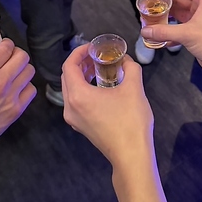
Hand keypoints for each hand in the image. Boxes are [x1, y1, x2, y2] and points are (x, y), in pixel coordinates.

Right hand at [0, 39, 35, 145]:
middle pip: (23, 57)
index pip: (6, 48)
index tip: (3, 45)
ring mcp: (11, 97)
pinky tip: (15, 88)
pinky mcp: (17, 110)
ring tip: (12, 73)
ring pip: (30, 72)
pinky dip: (25, 86)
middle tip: (9, 57)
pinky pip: (31, 90)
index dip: (6, 43)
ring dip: (22, 69)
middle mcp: (1, 82)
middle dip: (16, 53)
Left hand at [61, 45, 153, 169]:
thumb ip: (130, 67)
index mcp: (78, 95)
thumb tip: (126, 59)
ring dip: (81, 75)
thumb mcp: (134, 88)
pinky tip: (100, 85)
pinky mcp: (80, 126)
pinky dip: (83, 88)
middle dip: (80, 62)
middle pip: (67, 76)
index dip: (79, 51)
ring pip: (70, 89)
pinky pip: (75, 100)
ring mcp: (73, 118)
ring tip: (99, 67)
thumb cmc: (131, 121)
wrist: (131, 155)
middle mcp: (69, 106)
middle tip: (96, 55)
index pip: (69, 65)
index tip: (93, 46)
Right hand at [140, 0, 201, 75]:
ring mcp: (199, 19)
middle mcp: (201, 7)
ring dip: (165, 18)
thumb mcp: (187, 34)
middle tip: (149, 11)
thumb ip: (164, 32)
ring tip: (151, 24)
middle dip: (163, 5)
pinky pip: (179, 27)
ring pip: (178, 14)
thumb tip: (145, 31)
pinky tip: (160, 39)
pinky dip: (170, 31)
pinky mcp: (196, 32)